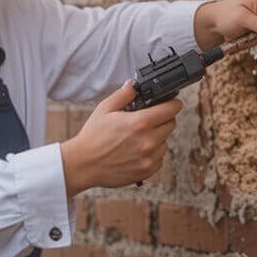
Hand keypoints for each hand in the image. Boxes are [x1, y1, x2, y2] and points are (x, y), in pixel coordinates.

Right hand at [60, 80, 181, 196]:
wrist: (83, 165)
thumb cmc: (92, 137)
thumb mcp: (105, 109)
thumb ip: (123, 94)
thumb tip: (134, 85)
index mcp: (140, 123)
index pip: (171, 109)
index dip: (173, 103)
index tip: (173, 103)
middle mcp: (148, 141)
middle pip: (171, 125)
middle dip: (163, 119)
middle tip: (149, 119)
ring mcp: (148, 158)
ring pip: (165, 143)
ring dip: (158, 138)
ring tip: (139, 137)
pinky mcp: (146, 171)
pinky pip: (160, 159)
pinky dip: (153, 154)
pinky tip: (137, 151)